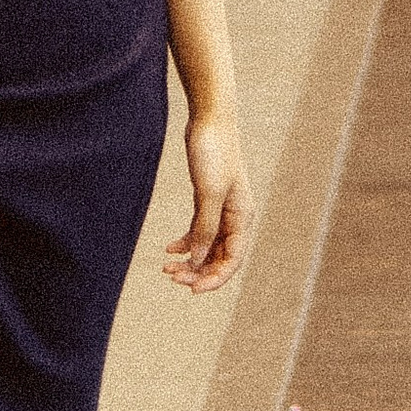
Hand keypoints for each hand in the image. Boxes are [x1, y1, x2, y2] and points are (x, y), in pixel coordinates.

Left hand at [165, 112, 250, 292]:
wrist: (209, 120)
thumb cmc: (213, 152)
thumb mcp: (208, 193)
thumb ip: (204, 228)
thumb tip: (198, 260)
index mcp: (242, 218)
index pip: (232, 260)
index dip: (214, 279)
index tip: (192, 290)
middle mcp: (235, 218)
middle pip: (220, 258)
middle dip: (198, 272)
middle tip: (172, 277)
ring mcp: (221, 210)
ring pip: (208, 247)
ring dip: (190, 260)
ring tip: (167, 268)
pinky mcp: (207, 201)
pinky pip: (199, 232)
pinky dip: (186, 243)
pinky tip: (169, 248)